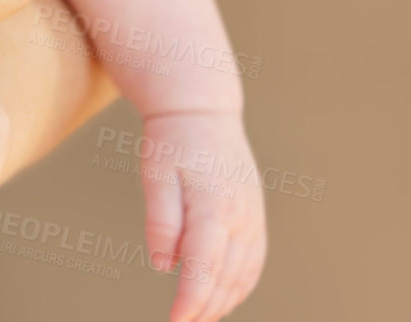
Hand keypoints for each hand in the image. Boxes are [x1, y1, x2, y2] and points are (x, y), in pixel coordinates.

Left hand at [138, 110, 267, 321]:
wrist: (202, 110)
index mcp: (214, 206)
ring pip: (245, 274)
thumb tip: (163, 264)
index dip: (191, 299)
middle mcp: (241, 216)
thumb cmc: (173, 140)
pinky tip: (224, 297)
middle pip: (226, 277)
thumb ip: (161, 220)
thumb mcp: (155, 174)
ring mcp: (253, 217)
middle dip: (205, 308)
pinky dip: (242, 285)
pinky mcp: (255, 216)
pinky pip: (254, 261)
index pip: (204, 266)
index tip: (175, 321)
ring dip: (225, 302)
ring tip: (199, 318)